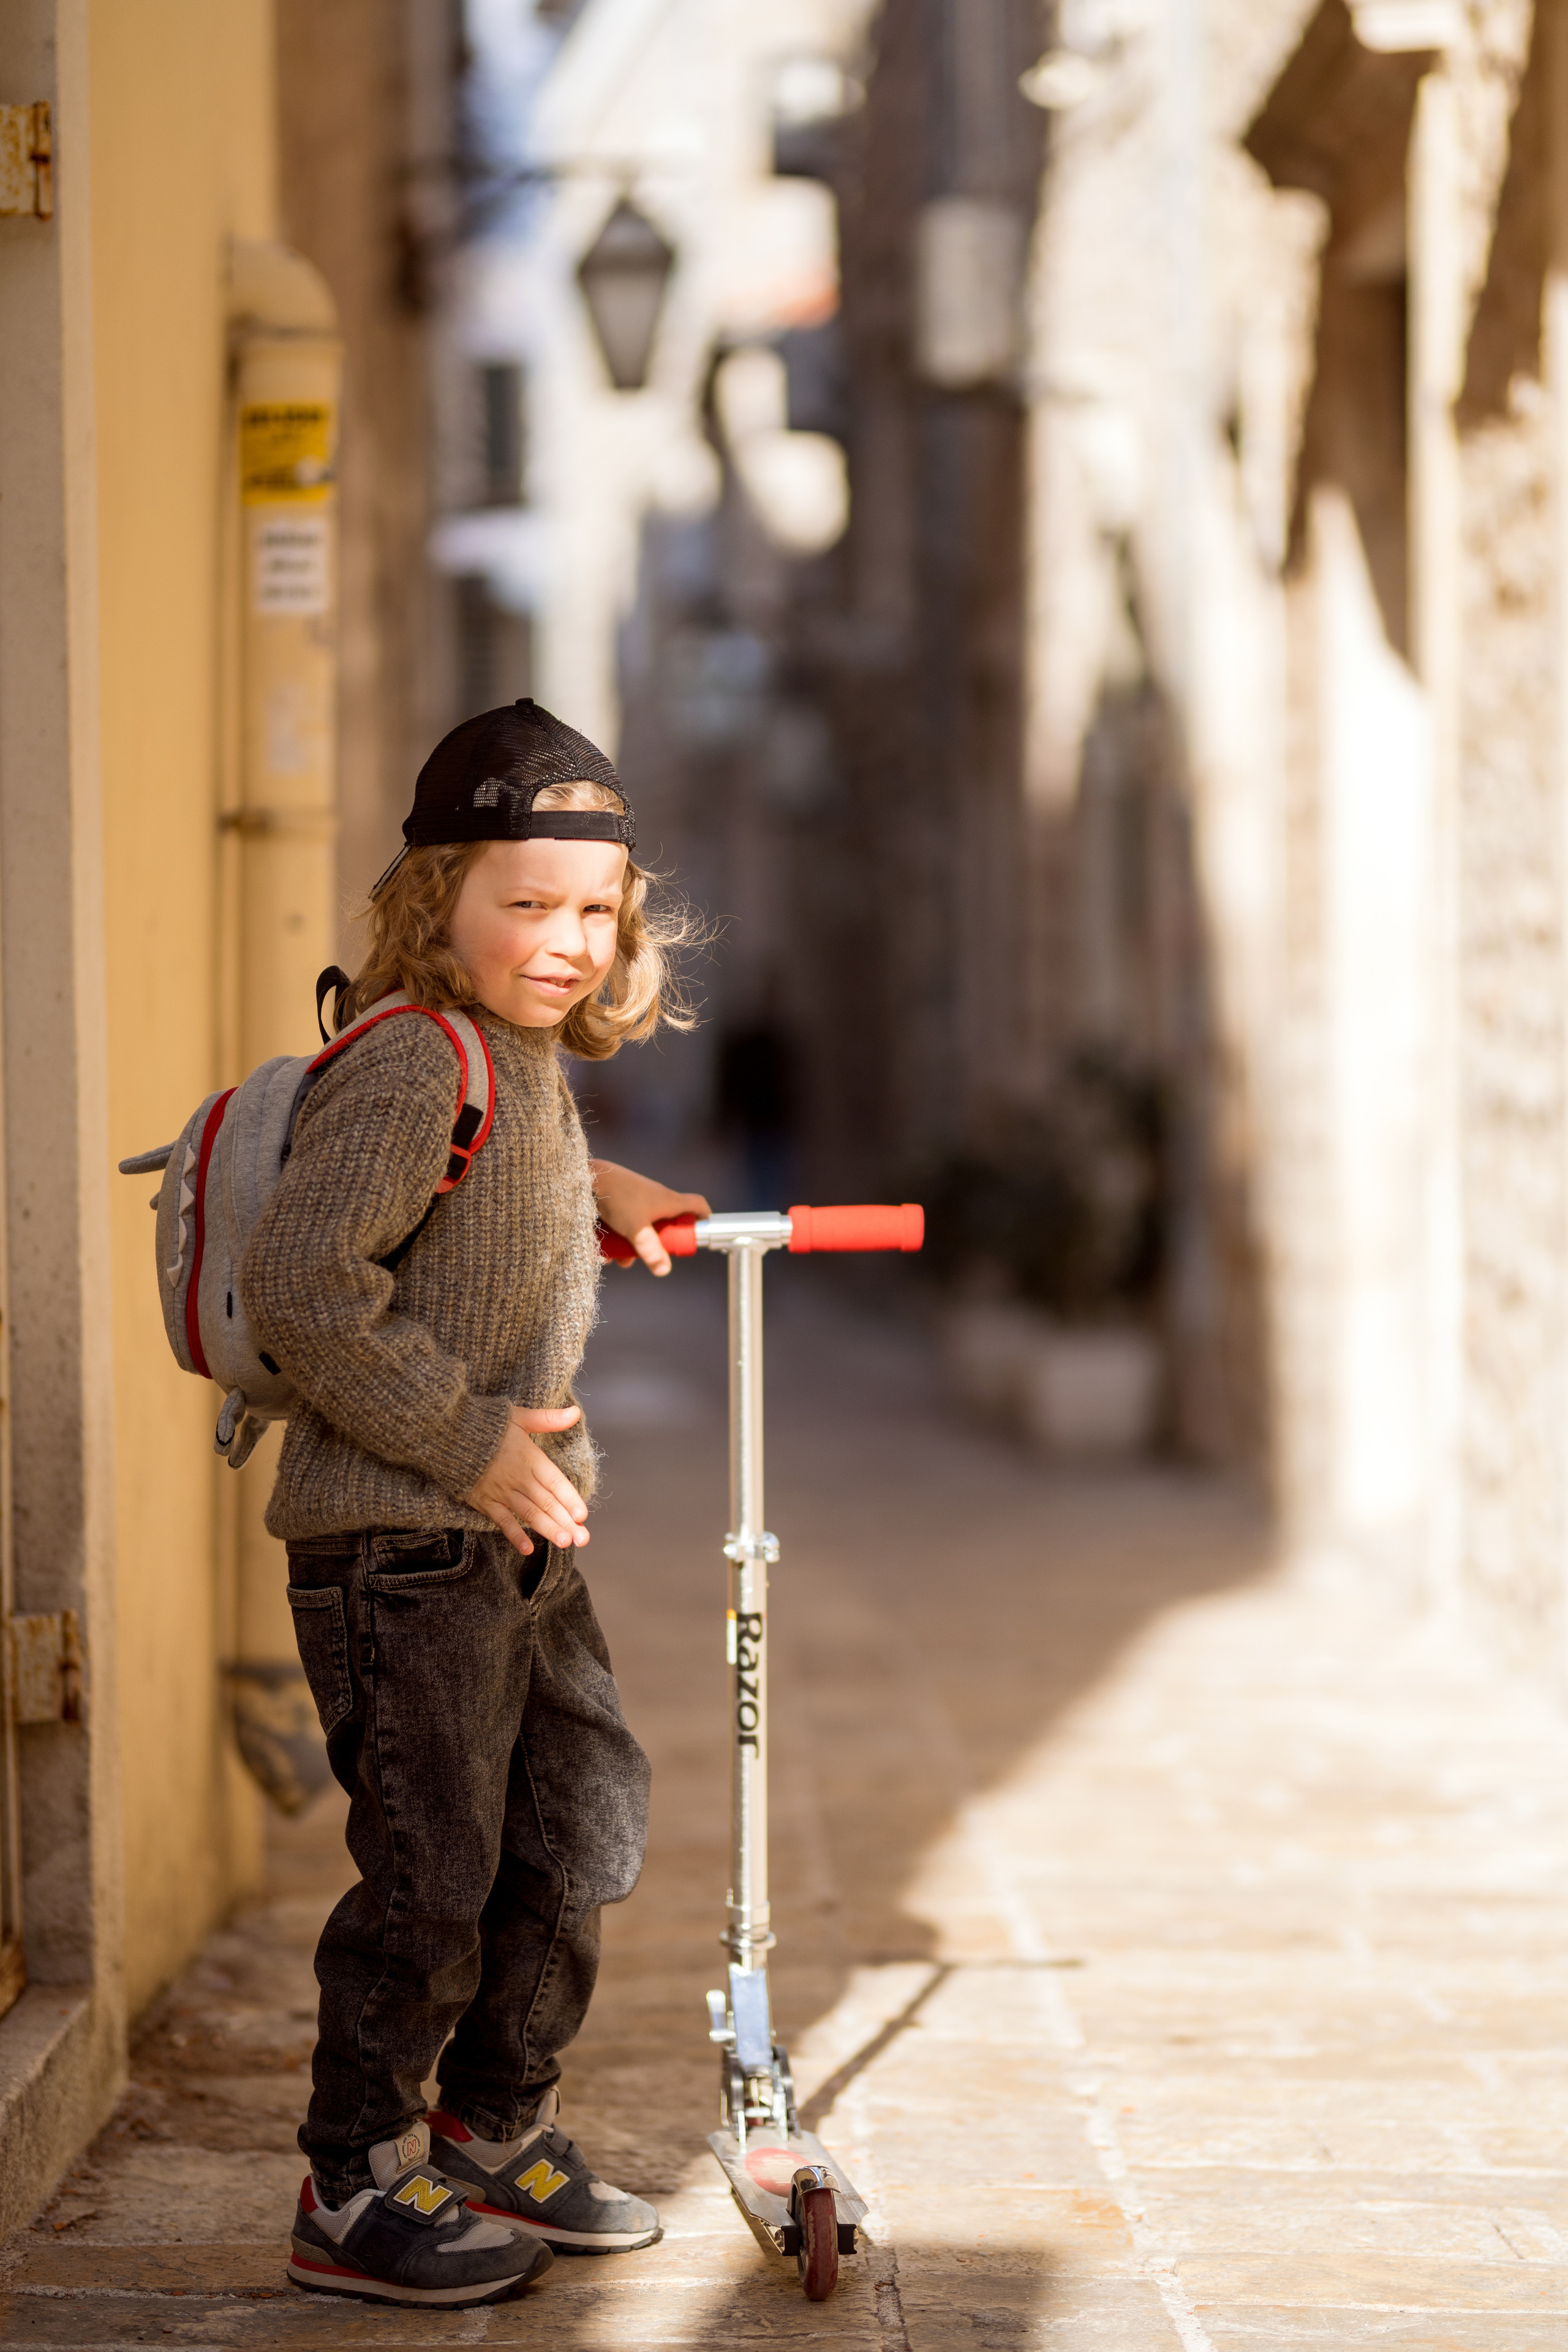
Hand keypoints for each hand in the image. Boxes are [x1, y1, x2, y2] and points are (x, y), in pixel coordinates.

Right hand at [465, 1405, 589, 1555]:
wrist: (447, 1433)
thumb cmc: (486, 1424)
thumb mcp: (519, 1416)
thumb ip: (548, 1419)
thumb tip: (575, 1412)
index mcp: (530, 1457)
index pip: (555, 1482)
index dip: (570, 1498)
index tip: (583, 1515)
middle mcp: (518, 1477)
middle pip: (546, 1502)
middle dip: (566, 1522)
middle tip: (583, 1539)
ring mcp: (501, 1491)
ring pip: (529, 1514)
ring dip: (547, 1529)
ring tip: (565, 1543)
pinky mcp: (483, 1501)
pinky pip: (501, 1521)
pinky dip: (514, 1535)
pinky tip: (527, 1549)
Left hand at [590, 1159, 710, 1275]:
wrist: (587, 1177)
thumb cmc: (617, 1198)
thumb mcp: (637, 1229)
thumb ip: (651, 1251)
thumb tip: (664, 1270)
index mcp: (669, 1201)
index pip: (698, 1205)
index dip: (704, 1219)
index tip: (702, 1234)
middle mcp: (657, 1199)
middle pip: (670, 1224)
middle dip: (660, 1245)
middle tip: (651, 1256)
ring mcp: (639, 1200)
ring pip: (645, 1228)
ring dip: (635, 1247)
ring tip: (620, 1259)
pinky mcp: (623, 1202)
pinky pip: (628, 1224)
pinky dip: (620, 1239)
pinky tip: (605, 1252)